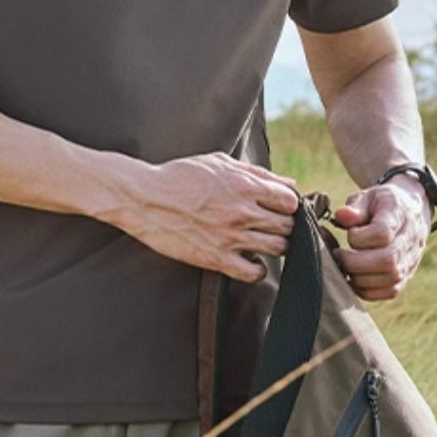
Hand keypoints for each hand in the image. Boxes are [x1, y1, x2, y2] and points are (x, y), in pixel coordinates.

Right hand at [125, 152, 301, 279]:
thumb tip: (288, 183)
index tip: (280, 208)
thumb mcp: (219, 163)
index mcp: (245, 185)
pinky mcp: (216, 259)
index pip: (291, 201)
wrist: (145, 198)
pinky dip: (258, 269)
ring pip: (277, 248)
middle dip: (285, 225)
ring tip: (263, 241)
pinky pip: (253, 273)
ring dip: (275, 246)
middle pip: (287, 226)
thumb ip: (256, 172)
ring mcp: (230, 237)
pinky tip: (250, 260)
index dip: (290, 205)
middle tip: (272, 225)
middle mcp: (242, 212)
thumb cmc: (180, 176)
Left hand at [330, 178, 429, 300]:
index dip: (359, 238)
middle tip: (340, 255)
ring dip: (359, 277)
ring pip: (389, 279)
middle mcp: (410, 239)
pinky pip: (389, 291)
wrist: (411, 211)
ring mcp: (411, 260)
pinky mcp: (406, 276)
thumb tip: (341, 216)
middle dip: (355, 262)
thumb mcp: (369, 197)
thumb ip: (355, 207)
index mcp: (400, 214)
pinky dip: (367, 290)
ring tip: (346, 266)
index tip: (350, 233)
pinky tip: (354, 278)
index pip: (382, 234)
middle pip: (387, 261)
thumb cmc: (383, 204)